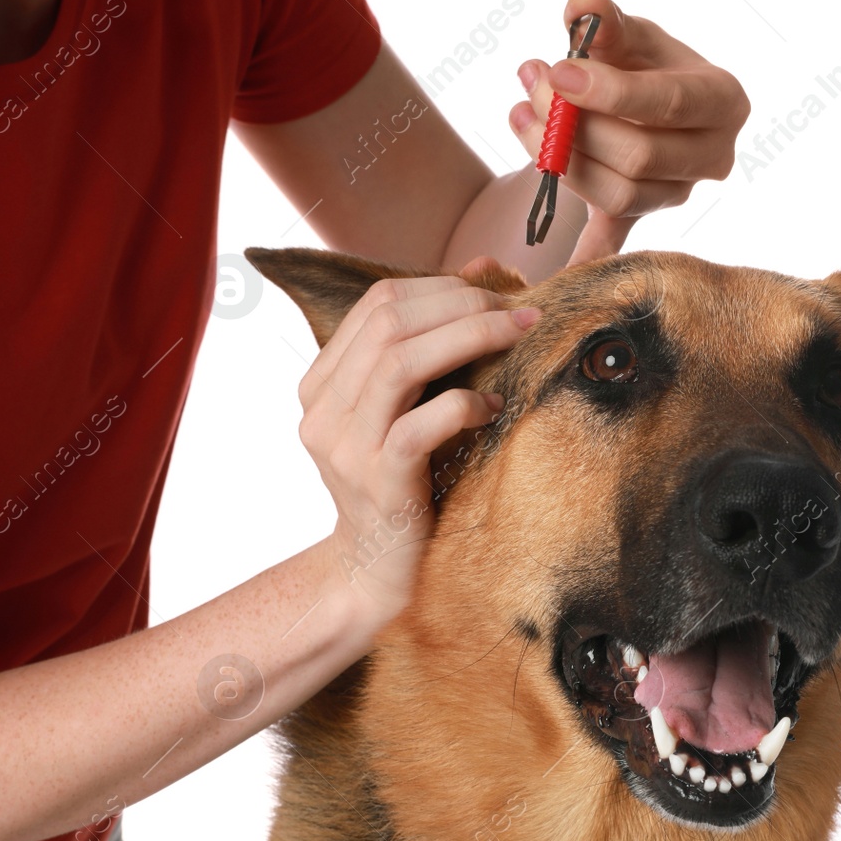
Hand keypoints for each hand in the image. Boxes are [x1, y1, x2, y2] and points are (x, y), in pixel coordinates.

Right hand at [299, 261, 538, 628]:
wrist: (376, 572)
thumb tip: (479, 268)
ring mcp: (345, 447)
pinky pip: (420, 423)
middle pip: (388, 322)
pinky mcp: (378, 482)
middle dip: (463, 305)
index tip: (497, 292)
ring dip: (470, 338)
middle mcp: (322, 410)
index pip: (377, 303)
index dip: (442, 287)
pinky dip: (463, 404)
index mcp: (321, 383)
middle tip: (520, 310)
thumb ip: (431, 344)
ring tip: (519, 336)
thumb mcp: (408, 409)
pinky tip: (493, 408)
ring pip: (400, 362)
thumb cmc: (405, 484)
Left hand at [510, 0, 749, 264]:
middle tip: (531, 87)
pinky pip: (613, 243)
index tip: (559, 71)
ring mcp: (677, 194)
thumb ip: (605, 19)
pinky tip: (554, 270)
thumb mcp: (627, 34)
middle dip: (576, 126)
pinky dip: (586, 258)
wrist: (640, 101)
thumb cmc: (638, 62)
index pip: (669, 103)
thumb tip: (584, 3)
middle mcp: (712, 156)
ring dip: (559, 159)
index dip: (610, 91)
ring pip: (617, 194)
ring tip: (521, 113)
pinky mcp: (642, 219)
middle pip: (640, 157)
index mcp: (722, 100)